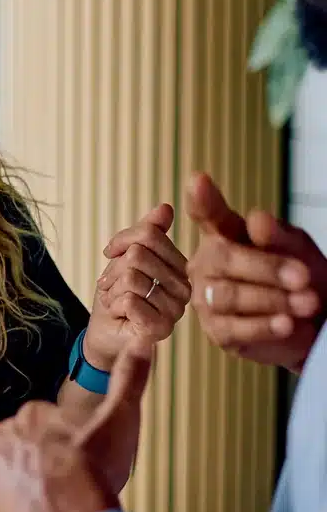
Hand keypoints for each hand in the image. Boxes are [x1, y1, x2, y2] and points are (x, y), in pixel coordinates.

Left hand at [0, 343, 152, 511]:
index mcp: (30, 418)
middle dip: (23, 477)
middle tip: (50, 501)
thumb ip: (129, 382)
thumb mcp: (120, 420)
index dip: (50, 453)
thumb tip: (142, 344)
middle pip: (6, 457)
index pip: (33, 431)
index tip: (65, 471)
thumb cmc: (95, 472)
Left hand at [87, 203, 190, 368]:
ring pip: (131, 278)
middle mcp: (186, 287)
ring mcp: (176, 309)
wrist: (105, 332)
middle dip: (114, 270)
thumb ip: (145, 233)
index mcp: (181, 266)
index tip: (111, 254)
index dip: (120, 242)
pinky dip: (113, 305)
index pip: (149, 234)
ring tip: (117, 301)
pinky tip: (120, 314)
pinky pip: (129, 299)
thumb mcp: (124, 257)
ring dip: (112, 290)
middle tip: (113, 286)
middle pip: (138, 255)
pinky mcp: (162, 327)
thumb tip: (165, 208)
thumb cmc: (117, 294)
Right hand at [187, 172, 326, 372]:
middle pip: (223, 259)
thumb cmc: (301, 278)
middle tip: (303, 276)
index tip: (198, 180)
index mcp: (224, 236)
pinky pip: (234, 327)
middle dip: (266, 268)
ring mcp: (207, 298)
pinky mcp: (218, 331)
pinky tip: (286, 323)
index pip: (208, 215)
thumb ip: (277, 236)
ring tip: (307, 302)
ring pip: (228, 294)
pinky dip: (263, 325)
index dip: (202, 199)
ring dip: (272, 298)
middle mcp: (208, 264)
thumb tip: (258, 220)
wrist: (314, 322)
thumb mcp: (298, 250)